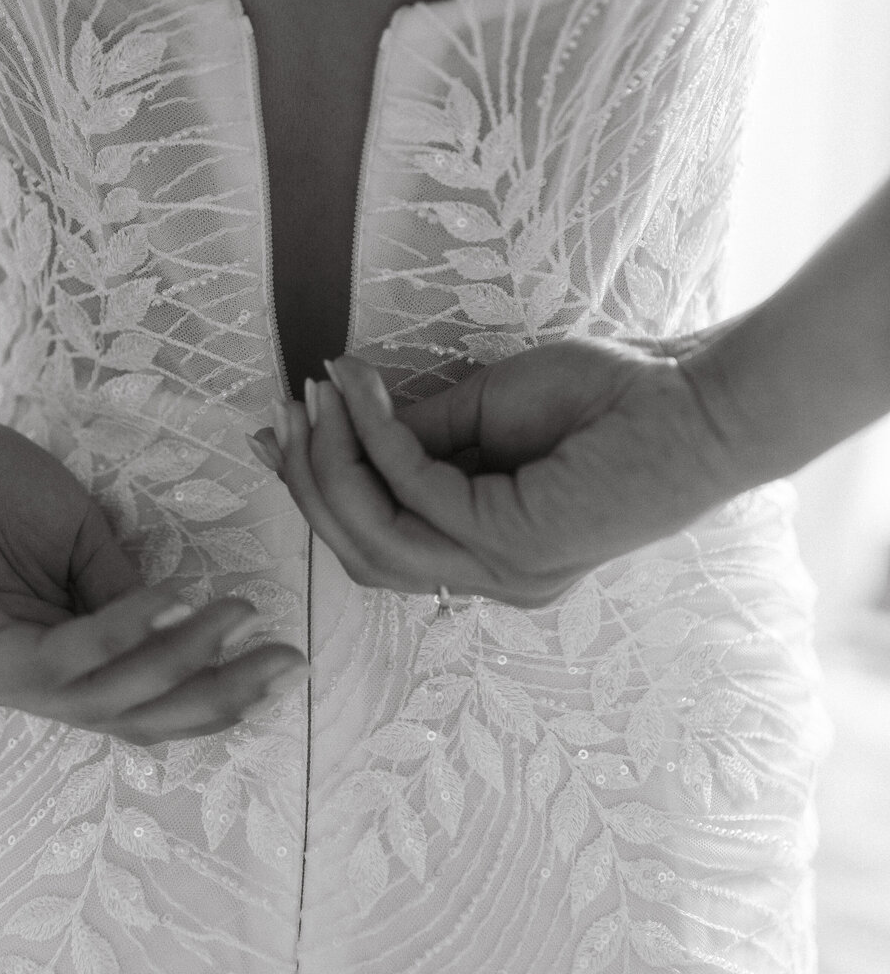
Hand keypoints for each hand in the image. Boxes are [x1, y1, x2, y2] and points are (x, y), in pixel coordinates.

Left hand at [0, 406, 308, 743]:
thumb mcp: (78, 537)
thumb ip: (123, 587)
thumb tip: (186, 620)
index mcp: (51, 660)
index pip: (141, 702)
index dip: (214, 690)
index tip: (283, 659)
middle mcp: (21, 685)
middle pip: (132, 719)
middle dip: (215, 697)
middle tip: (284, 664)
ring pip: (101, 698)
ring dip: (177, 661)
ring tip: (234, 619)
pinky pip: (57, 659)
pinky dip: (120, 634)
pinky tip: (170, 601)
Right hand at [252, 337, 741, 607]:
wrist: (692, 400)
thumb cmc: (610, 398)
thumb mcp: (490, 409)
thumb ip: (423, 434)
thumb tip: (352, 423)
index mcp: (490, 555)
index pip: (378, 543)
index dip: (320, 491)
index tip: (281, 430)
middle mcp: (491, 578)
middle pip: (361, 553)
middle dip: (309, 483)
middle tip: (282, 416)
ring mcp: (501, 568)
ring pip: (374, 537)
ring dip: (330, 464)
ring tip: (315, 400)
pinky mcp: (512, 542)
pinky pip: (413, 493)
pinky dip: (376, 440)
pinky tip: (363, 395)